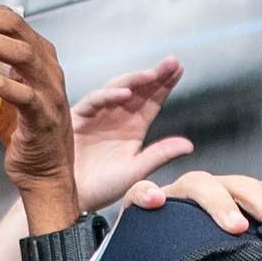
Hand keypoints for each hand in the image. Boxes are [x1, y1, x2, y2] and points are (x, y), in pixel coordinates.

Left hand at [0, 7, 75, 203]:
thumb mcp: (6, 96)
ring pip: (20, 54)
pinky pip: (23, 96)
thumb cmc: (24, 135)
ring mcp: (50, 92)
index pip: (9, 20)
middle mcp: (48, 68)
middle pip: (14, 27)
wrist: (45, 176)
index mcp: (39, 57)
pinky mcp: (44, 118)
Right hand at [71, 58, 192, 211]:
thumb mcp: (136, 171)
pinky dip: (109, 96)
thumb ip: (160, 155)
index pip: (152, 101)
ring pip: (118, 90)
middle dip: (154, 75)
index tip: (178, 69)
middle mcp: (117, 117)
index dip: (164, 85)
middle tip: (171, 61)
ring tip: (152, 74)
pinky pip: (95, 101)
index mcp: (133, 128)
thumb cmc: (103, 188)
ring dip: (135, 81)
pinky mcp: (79, 118)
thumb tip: (189, 145)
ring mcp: (98, 115)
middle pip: (138, 91)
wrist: (72, 198)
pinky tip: (125, 94)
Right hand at [122, 170, 261, 247]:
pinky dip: (147, 193)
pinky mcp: (140, 204)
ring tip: (235, 227)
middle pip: (246, 187)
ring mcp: (177, 195)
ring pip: (200, 184)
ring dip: (220, 203)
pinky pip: (141, 192)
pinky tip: (157, 201)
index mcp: (241, 202)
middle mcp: (214, 192)